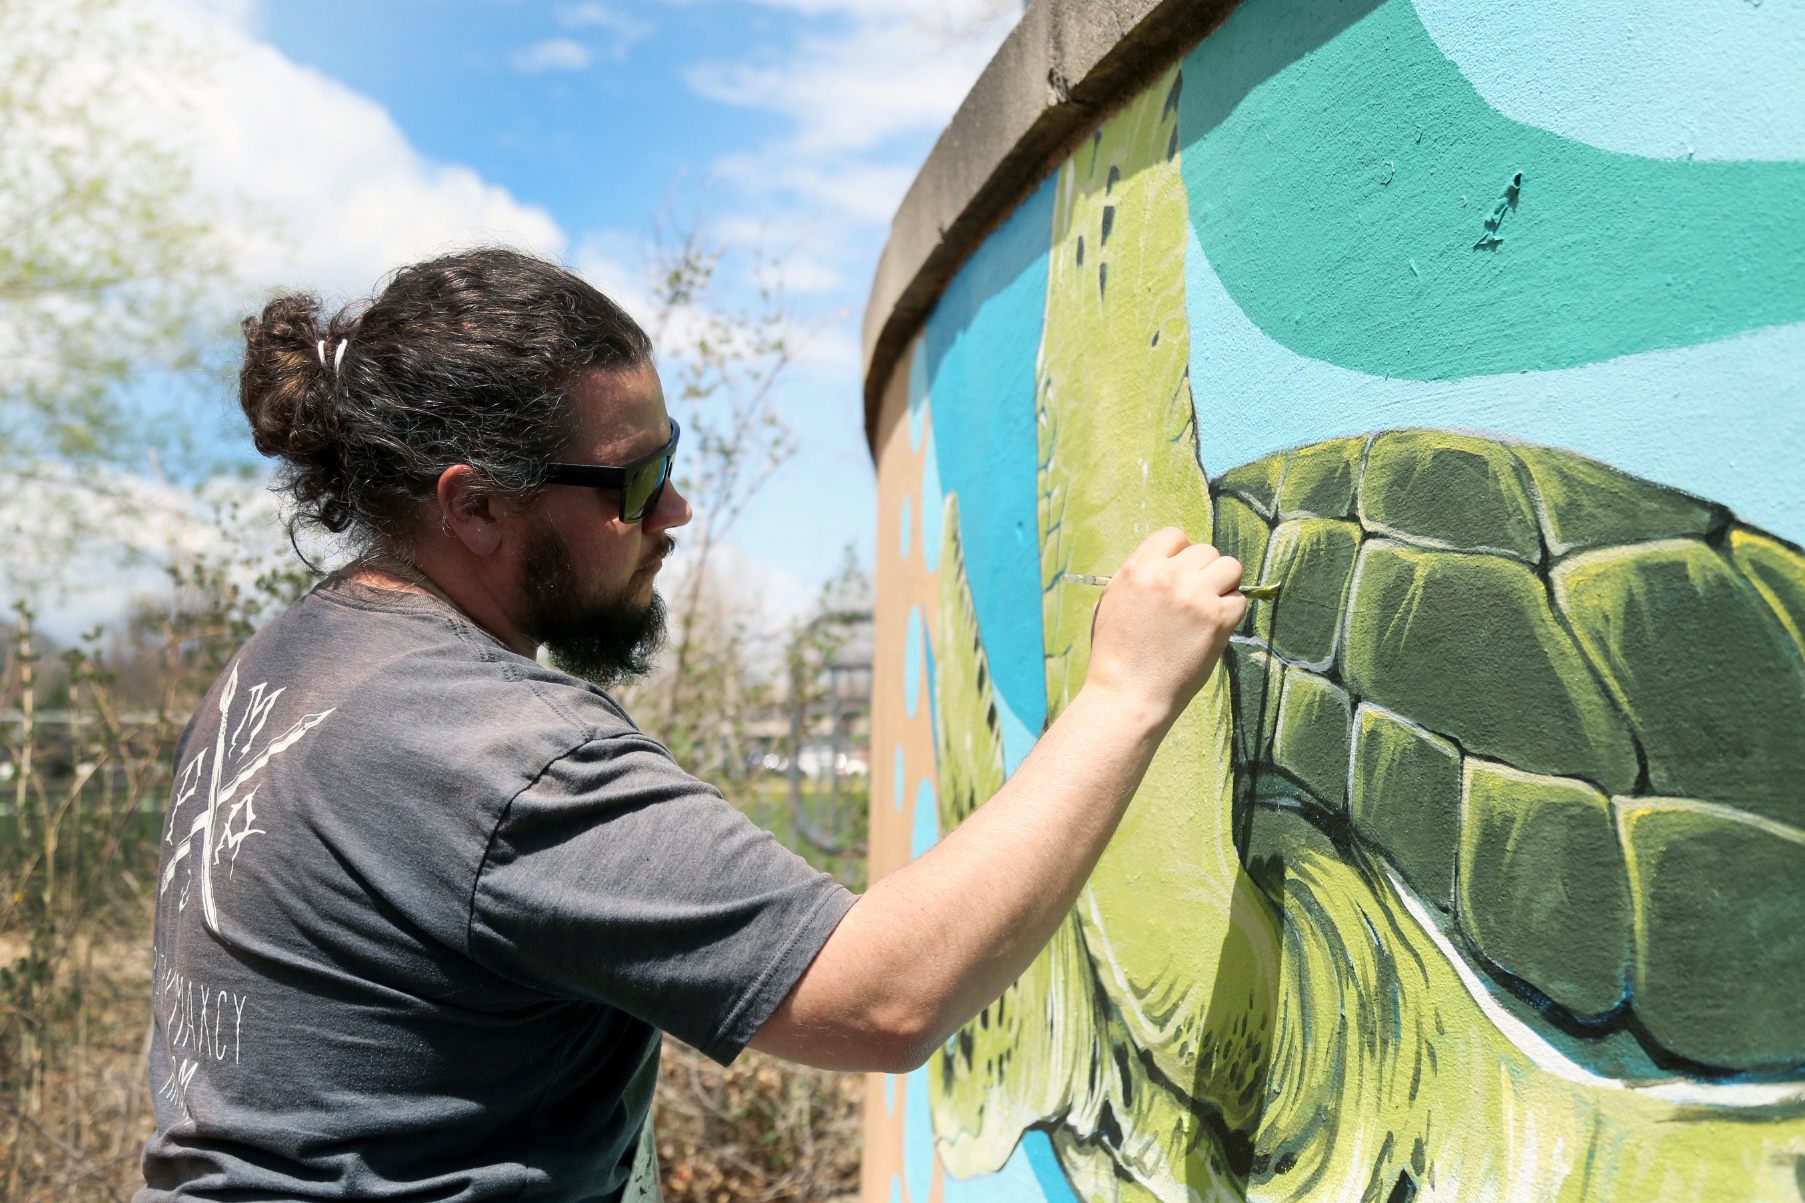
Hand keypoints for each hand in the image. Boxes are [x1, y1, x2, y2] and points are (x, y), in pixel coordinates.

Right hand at [1083, 528, 1245, 726]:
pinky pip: (1240, 601)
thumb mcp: (1109, 604)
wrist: (1127, 695)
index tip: (1180, 575)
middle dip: (1204, 573)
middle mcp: (1167, 575)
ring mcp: (1194, 595)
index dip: (1181, 554)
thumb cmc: (1114, 656)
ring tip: (1209, 610)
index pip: (1174, 536)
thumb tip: (1160, 566)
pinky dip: (1231, 614)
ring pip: (1230, 567)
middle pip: (1206, 551)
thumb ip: (1135, 580)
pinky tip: (1213, 630)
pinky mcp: (1217, 619)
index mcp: (1138, 568)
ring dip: (1224, 586)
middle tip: (1195, 600)